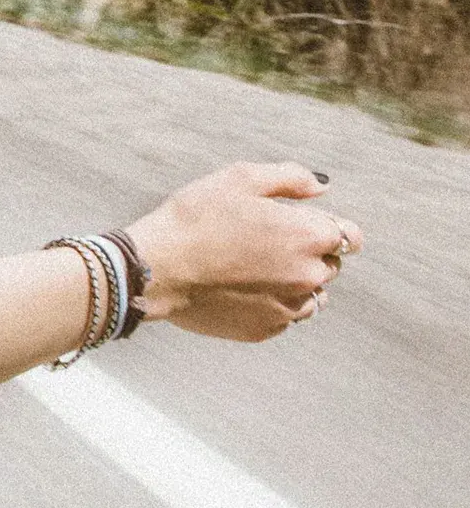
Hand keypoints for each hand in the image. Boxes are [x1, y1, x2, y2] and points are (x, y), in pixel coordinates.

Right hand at [123, 162, 361, 342]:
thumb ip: (290, 178)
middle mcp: (309, 276)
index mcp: (310, 236)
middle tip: (264, 242)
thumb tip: (321, 188)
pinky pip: (283, 316)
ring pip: (311, 295)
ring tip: (253, 268)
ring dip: (294, 281)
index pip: (350, 236)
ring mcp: (288, 307)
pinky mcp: (265, 329)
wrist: (156, 268)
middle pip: (330, 265)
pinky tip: (239, 288)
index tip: (299, 223)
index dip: (326, 225)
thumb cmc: (195, 218)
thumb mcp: (240, 179)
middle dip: (308, 253)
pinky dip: (270, 303)